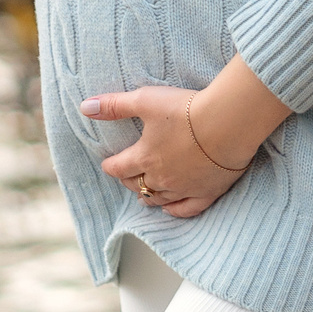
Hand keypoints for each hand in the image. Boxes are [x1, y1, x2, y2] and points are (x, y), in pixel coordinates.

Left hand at [88, 58, 290, 218]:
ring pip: (158, 198)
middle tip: (126, 174)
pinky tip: (169, 208)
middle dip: (128, 179)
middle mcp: (161, 177)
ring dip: (147, 195)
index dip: (110, 165)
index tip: (108, 163)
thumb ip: (114, 105)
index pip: (118, 167)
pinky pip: (187, 209)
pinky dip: (175, 210)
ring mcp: (184, 188)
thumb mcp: (145, 100)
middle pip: (137, 184)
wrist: (227, 123)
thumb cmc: (186, 109)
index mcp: (144, 157)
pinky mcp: (207, 192)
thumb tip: (85, 107)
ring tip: (143, 193)